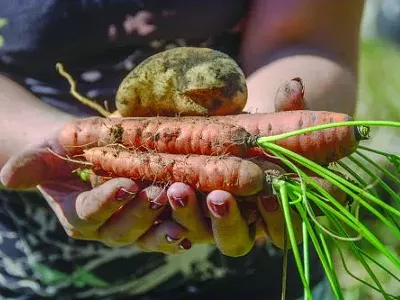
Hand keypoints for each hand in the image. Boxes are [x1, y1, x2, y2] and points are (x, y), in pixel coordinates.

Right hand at [0, 129, 191, 252]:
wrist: (96, 147)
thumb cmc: (71, 146)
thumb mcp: (51, 147)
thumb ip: (33, 163)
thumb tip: (7, 179)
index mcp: (80, 214)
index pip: (90, 215)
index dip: (106, 203)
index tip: (125, 185)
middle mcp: (108, 227)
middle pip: (124, 231)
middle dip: (142, 214)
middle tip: (160, 193)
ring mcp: (137, 227)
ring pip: (151, 237)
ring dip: (168, 226)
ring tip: (183, 212)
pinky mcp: (160, 221)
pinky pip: (173, 230)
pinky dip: (187, 225)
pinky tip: (202, 217)